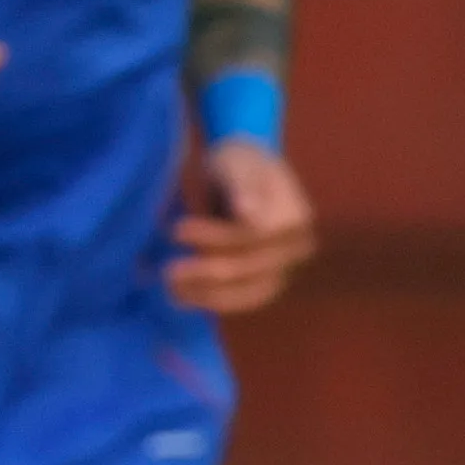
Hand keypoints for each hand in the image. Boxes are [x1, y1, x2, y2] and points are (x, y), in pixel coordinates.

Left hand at [167, 133, 314, 313]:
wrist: (253, 175)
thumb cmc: (240, 163)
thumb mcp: (238, 163)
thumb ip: (242, 186)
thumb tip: (247, 214)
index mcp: (294, 216)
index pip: (250, 235)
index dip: (213, 237)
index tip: (175, 229)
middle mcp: (298, 247)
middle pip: (249, 267)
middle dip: (206, 271)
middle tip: (166, 272)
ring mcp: (289, 268)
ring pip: (249, 292)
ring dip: (207, 295)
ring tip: (171, 292)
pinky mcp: (273, 283)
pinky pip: (246, 300)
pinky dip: (215, 302)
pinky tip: (185, 300)